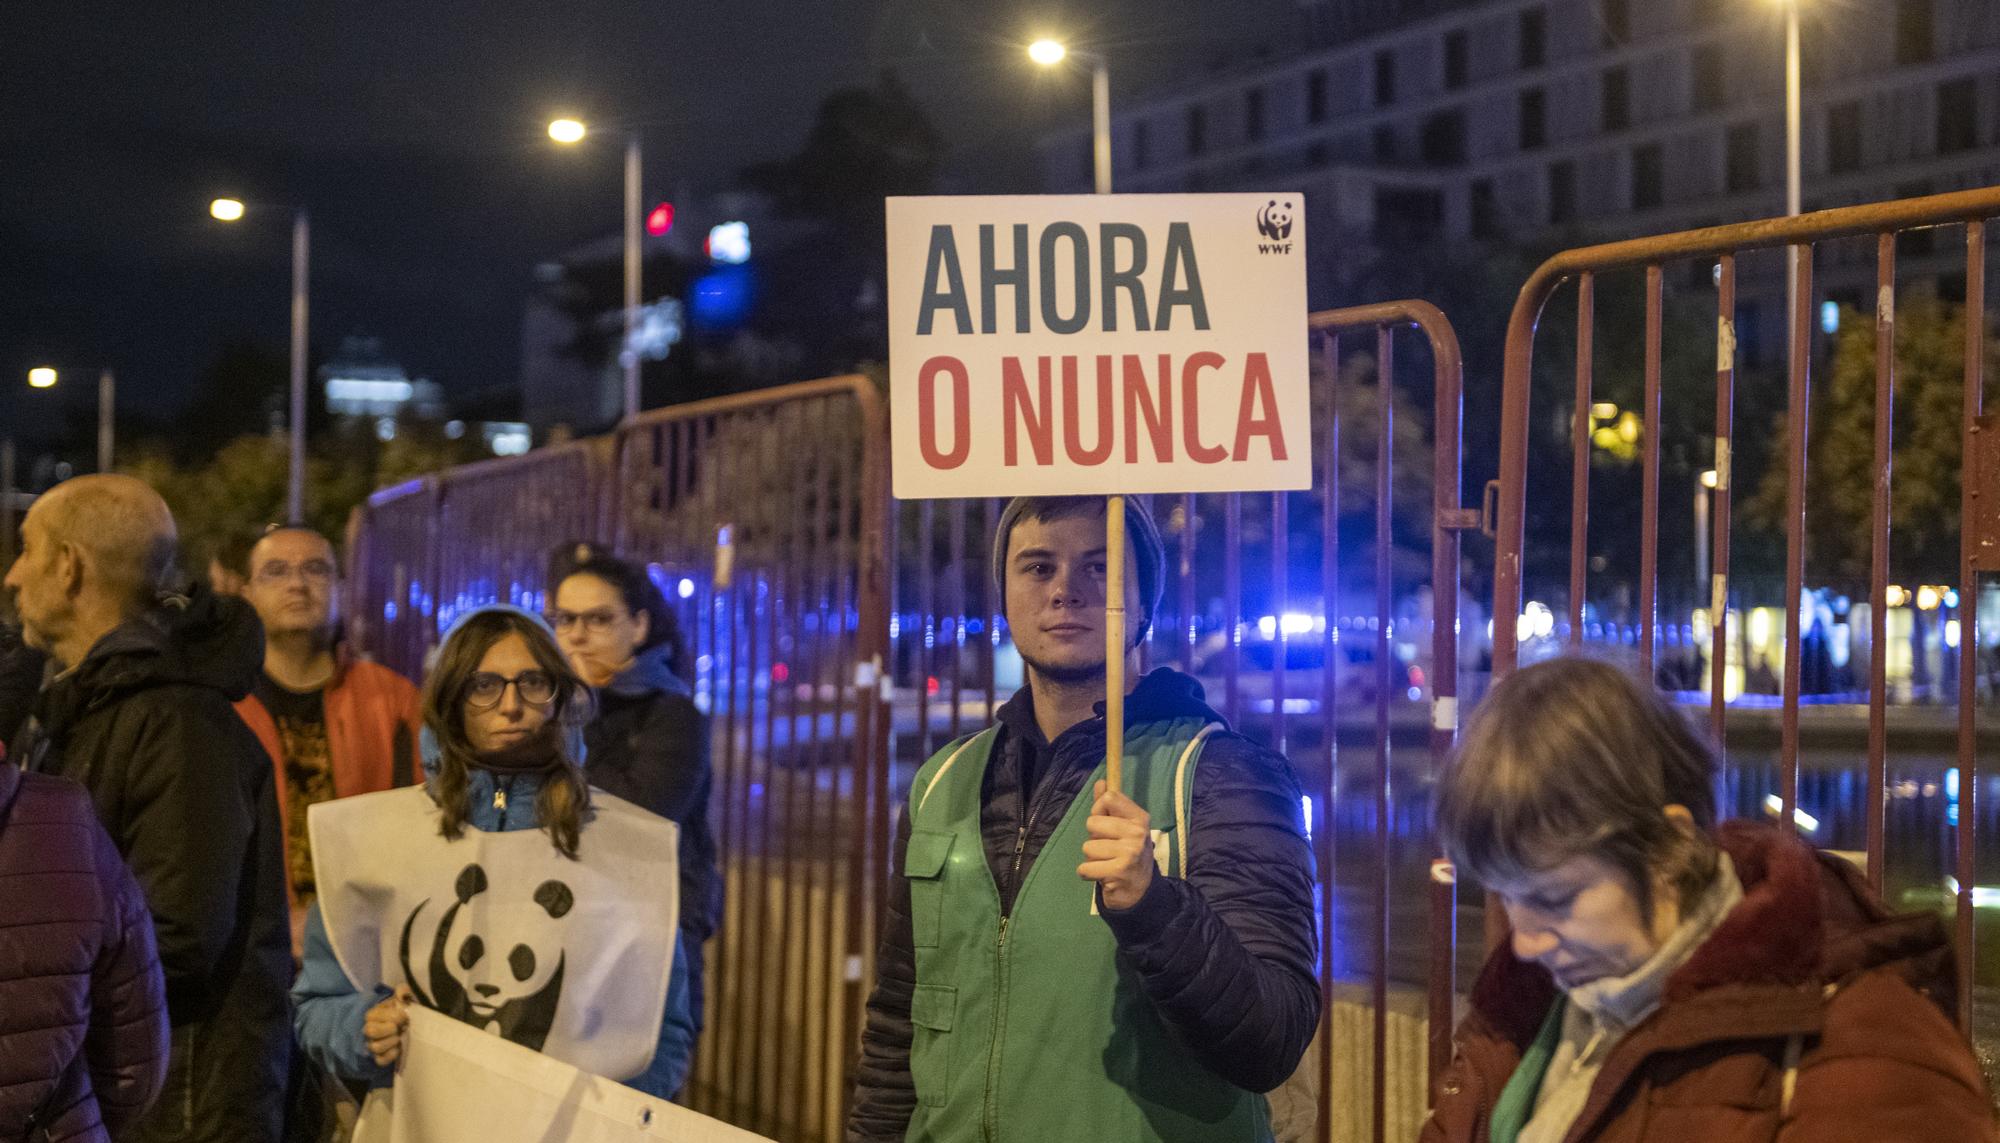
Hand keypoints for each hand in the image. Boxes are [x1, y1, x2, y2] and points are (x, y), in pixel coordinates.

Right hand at [363, 985, 414, 1066]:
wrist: (405, 1026)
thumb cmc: (401, 1011)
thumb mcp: (402, 998)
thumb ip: (403, 992)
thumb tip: (403, 993)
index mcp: (372, 1015)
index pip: (373, 1016)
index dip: (393, 1016)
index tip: (405, 1015)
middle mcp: (369, 1030)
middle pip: (370, 1031)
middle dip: (390, 1029)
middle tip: (402, 1026)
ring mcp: (373, 1045)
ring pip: (375, 1047)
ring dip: (391, 1041)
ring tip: (400, 1036)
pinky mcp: (379, 1057)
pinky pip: (380, 1061)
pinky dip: (391, 1055)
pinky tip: (399, 1048)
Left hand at [1078, 779, 1155, 910]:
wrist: (1140, 891)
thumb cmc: (1127, 854)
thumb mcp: (1122, 827)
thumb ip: (1109, 806)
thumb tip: (1101, 783)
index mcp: (1139, 818)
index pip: (1109, 798)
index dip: (1099, 810)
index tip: (1106, 824)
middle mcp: (1137, 833)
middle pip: (1093, 822)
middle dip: (1094, 838)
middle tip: (1108, 850)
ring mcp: (1129, 852)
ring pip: (1087, 847)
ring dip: (1092, 858)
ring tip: (1107, 863)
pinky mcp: (1118, 872)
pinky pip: (1084, 868)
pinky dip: (1088, 874)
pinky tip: (1103, 875)